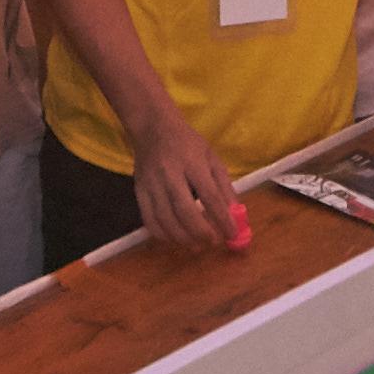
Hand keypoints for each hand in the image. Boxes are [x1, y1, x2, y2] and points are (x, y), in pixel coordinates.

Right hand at [122, 108, 246, 250]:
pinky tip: (175, 238)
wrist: (153, 129)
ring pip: (165, 219)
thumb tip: (235, 216)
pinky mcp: (138, 191)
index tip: (232, 234)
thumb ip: (224, 187)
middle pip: (185, 211)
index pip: (210, 196)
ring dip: (182, 238)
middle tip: (212, 241)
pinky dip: (162, 234)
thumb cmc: (187, 143)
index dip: (222, 219)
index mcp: (193, 163)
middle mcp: (170, 174)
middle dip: (201, 232)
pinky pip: (148, 219)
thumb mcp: (212, 158)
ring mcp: (151, 184)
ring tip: (196, 244)